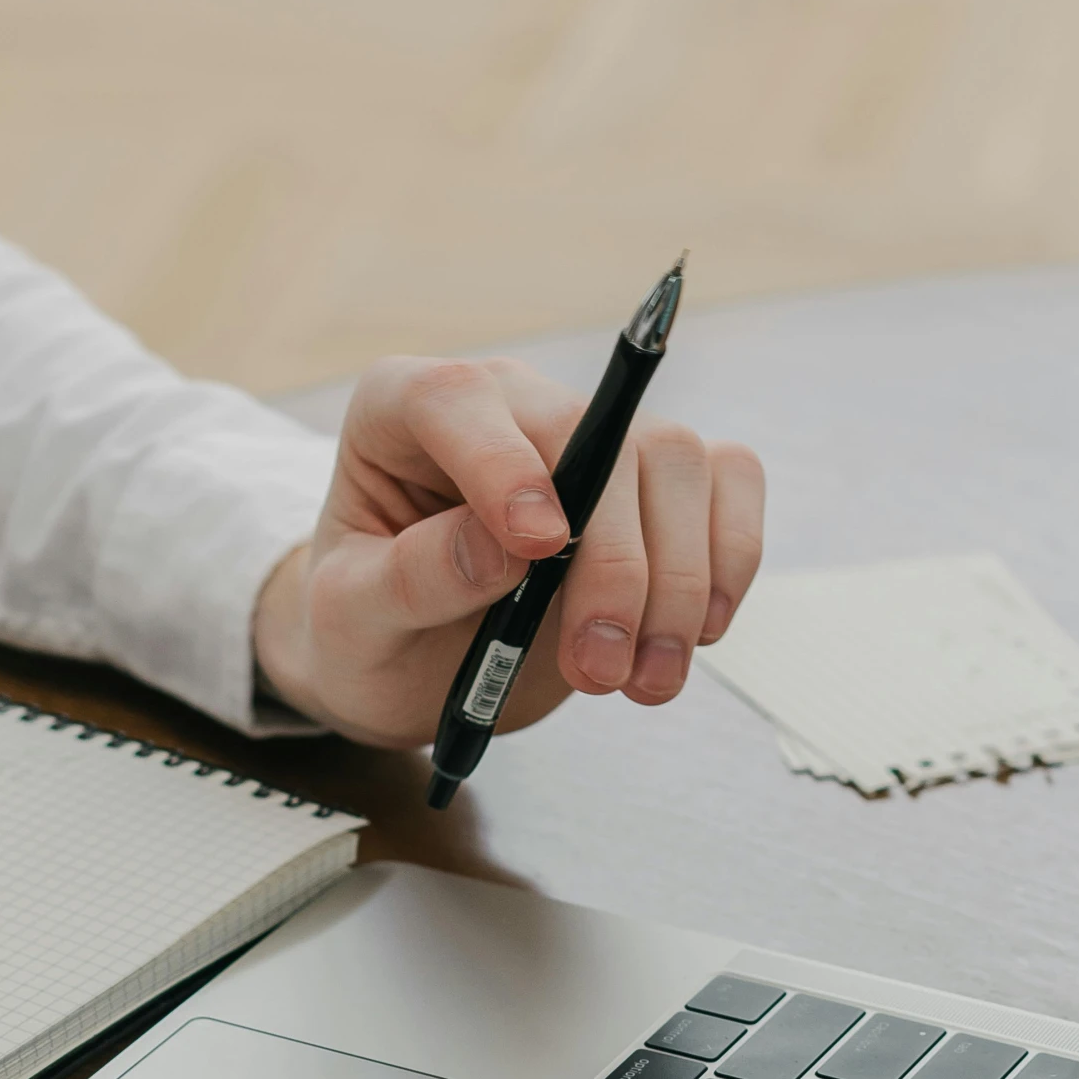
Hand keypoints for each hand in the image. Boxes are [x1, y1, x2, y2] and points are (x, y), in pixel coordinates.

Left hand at [254, 355, 764, 746]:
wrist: (408, 665)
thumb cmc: (363, 629)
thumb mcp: (349, 618)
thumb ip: (410, 578)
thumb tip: (503, 547)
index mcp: (405, 410)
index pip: (459, 398)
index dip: (504, 463)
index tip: (536, 547)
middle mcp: (509, 404)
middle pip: (594, 435)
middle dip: (612, 562)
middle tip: (598, 668)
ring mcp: (592, 436)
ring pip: (674, 458)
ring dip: (679, 581)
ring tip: (643, 679)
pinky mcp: (655, 481)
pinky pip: (728, 479)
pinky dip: (729, 558)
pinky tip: (696, 632)